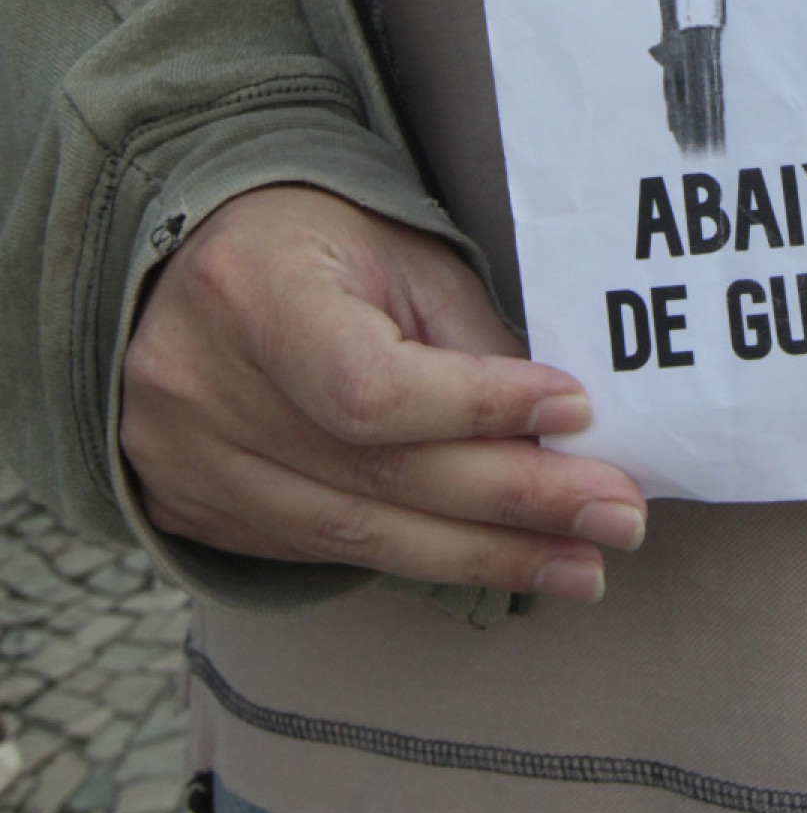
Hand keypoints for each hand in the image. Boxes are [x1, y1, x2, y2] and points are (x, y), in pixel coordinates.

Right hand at [121, 187, 646, 599]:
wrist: (183, 266)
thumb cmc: (313, 247)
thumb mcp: (397, 257)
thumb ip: (471, 341)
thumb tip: (568, 430)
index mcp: (252, 294)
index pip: (373, 389)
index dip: (482, 410)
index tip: (579, 411)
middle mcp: (201, 390)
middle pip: (378, 477)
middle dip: (515, 504)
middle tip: (617, 517)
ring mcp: (188, 465)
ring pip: (356, 538)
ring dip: (484, 557)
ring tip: (581, 565)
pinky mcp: (195, 514)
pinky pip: (325, 555)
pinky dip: (421, 558)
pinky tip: (498, 562)